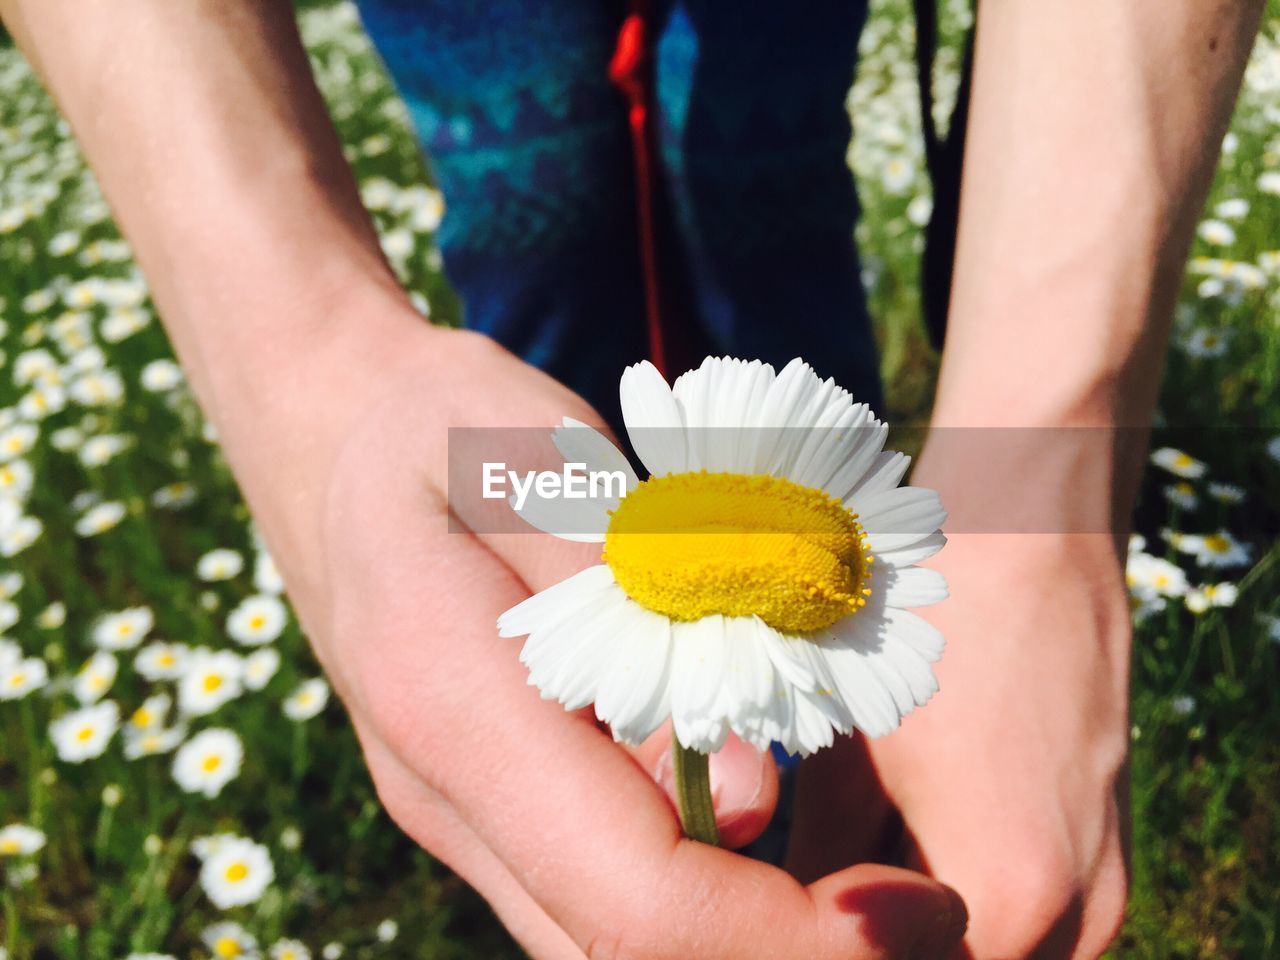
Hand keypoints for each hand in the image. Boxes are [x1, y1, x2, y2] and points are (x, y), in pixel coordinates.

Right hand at [228, 300, 969, 959]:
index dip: (786, 939)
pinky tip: (779, 834)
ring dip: (751, 939)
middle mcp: (450, 800)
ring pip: (609, 949)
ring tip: (871, 886)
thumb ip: (644, 608)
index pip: (637, 902)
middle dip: (786, 958)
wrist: (330, 437)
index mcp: (455, 709)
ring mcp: (463, 817)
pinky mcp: (490, 807)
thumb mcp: (540, 459)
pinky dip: (707, 898)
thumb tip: (760, 796)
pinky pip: (600, 898)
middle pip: (626, 959)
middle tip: (922, 913)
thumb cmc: (441, 420)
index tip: (918, 910)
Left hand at [786, 528, 1130, 958]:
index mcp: (1010, 893)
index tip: (782, 900)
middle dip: (875, 926)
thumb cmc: (923, 618)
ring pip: (989, 945)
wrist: (1030, 526)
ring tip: (855, 843)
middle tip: (809, 873)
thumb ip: (820, 865)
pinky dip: (962, 885)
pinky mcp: (1108, 844)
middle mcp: (1080, 912)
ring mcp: (1106, 882)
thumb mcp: (843, 752)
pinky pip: (1032, 912)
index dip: (826, 937)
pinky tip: (908, 822)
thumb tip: (784, 920)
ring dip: (921, 915)